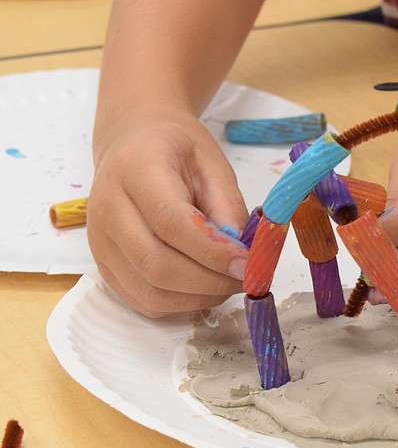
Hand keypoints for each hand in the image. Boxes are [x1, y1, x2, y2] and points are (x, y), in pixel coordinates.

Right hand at [88, 110, 248, 316]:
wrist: (132, 143)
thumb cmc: (174, 149)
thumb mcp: (212, 163)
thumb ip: (228, 206)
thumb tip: (241, 254)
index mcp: (135, 171)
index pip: (171, 223)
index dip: (213, 252)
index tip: (247, 264)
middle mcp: (108, 209)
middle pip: (156, 265)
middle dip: (210, 282)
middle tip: (244, 278)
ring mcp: (100, 242)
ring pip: (149, 292)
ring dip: (198, 298)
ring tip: (227, 282)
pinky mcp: (104, 265)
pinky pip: (142, 301)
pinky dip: (180, 304)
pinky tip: (203, 287)